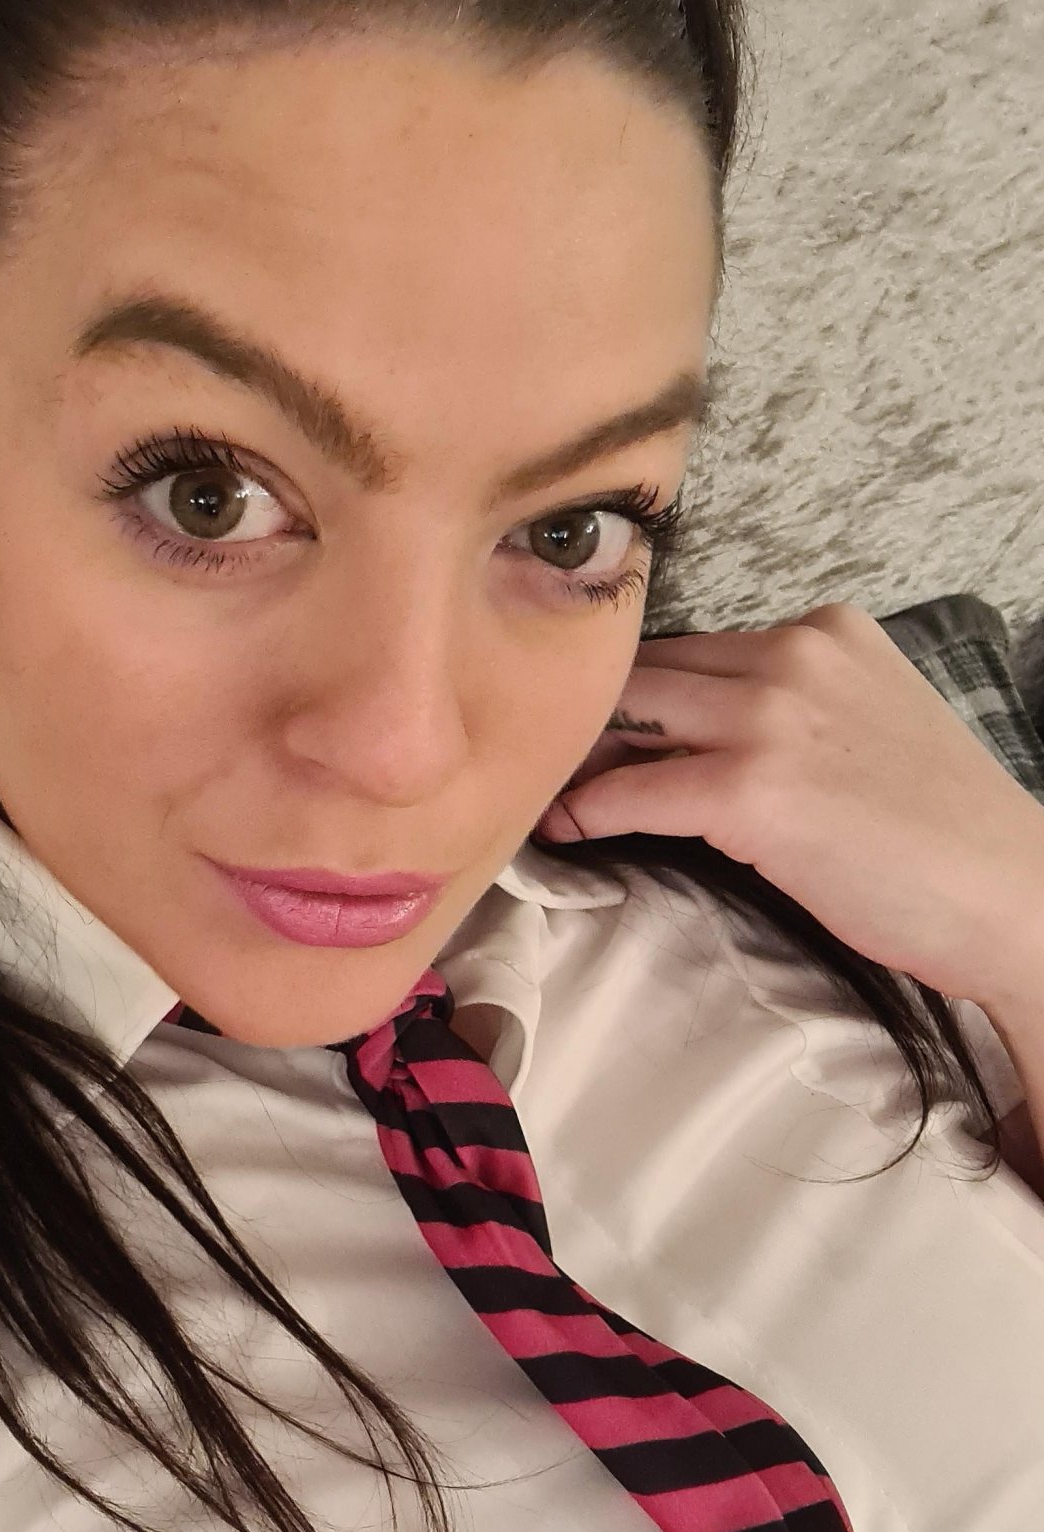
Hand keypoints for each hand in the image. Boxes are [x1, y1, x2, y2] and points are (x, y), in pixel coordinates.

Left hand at [535, 603, 1043, 1007]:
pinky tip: (562, 829)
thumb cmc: (939, 832)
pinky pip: (634, 789)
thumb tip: (700, 733)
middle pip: (651, 671)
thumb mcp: (869, 724)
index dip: (639, 694)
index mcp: (825, 632)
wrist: (1006, 894)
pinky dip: (587, 810)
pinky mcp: (749, 789)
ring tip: (539, 789)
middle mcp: (793, 655)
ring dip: (576, 756)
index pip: (695, 648)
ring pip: (629, 716)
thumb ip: (794, 707)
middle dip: (595, 716)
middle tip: (545, 759)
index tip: (594, 728)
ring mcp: (770, 718)